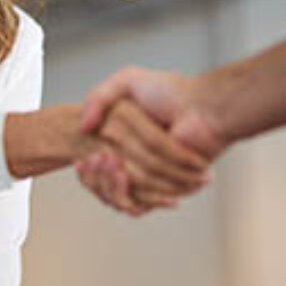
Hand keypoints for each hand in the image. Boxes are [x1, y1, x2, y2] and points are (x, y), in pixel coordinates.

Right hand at [77, 99, 210, 215]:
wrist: (203, 110)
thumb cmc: (172, 92)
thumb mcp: (127, 80)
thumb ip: (98, 97)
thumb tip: (82, 127)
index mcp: (126, 143)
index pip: (95, 167)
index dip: (86, 169)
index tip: (81, 159)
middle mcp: (137, 162)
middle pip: (103, 185)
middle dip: (95, 177)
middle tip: (97, 157)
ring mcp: (152, 178)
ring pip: (116, 197)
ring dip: (107, 184)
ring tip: (109, 161)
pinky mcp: (165, 191)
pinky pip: (138, 205)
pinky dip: (125, 195)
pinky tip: (121, 175)